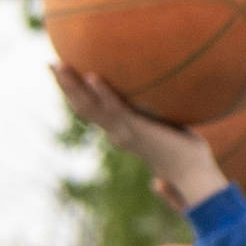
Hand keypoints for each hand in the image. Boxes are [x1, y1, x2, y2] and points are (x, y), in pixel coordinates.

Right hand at [56, 66, 228, 209]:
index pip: (95, 112)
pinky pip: (115, 108)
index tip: (70, 80)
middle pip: (83, 107)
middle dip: (66, 86)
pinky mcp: (136, 130)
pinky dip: (103, 93)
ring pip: (89, 107)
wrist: (194, 176)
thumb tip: (157, 180)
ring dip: (71, 86)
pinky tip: (92, 76)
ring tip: (58, 65)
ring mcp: (124, 132)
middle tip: (51, 65)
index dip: (80, 96)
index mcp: (124, 133)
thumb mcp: (172, 141)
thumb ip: (163, 141)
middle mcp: (118, 133)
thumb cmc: (189, 163)